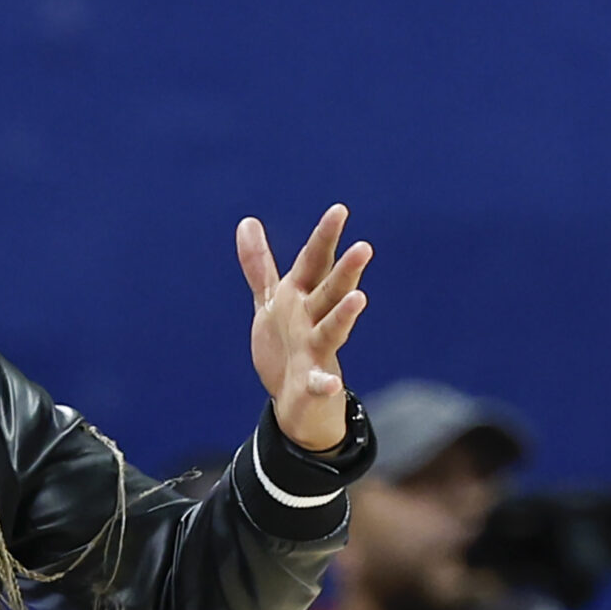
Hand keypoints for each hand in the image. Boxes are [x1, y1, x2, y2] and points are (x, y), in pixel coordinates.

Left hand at [242, 205, 370, 451]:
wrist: (295, 400)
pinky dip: (324, 384)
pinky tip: (330, 385)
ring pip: (332, 330)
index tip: (339, 209)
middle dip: (346, 270)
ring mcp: (315, 352)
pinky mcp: (311, 384)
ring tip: (359, 298)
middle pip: (330, 291)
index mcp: (301, 298)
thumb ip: (259, 265)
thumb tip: (246, 221)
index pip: (314, 263)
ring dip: (344, 315)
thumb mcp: (270, 301)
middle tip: (364, 247)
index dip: (325, 237)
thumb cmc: (286, 344)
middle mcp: (312, 320)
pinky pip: (319, 384)